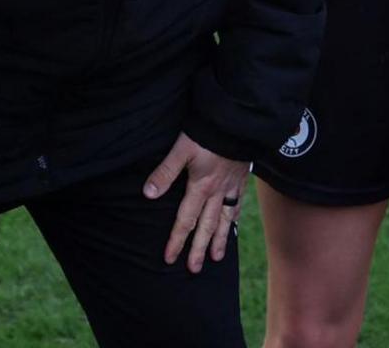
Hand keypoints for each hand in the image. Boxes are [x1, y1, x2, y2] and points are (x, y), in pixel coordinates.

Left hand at [144, 133, 250, 272]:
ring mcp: (232, 186)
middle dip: (199, 249)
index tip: (169, 259)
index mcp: (201, 187)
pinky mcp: (241, 178)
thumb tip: (147, 194)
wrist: (238, 120)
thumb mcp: (181, 150)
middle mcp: (217, 192)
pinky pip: (238, 204)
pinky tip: (232, 224)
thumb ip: (165, 172)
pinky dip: (234, 218)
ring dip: (219, 239)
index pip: (185, 220)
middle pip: (206, 226)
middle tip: (194, 269)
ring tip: (217, 257)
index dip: (176, 240)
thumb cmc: (207, 133)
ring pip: (225, 219)